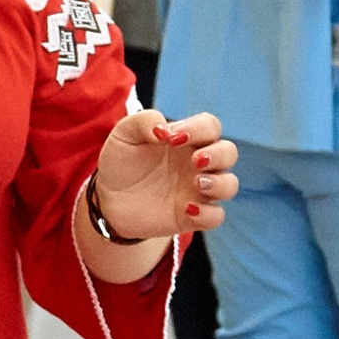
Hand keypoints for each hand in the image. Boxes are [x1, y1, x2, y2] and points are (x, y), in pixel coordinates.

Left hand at [91, 107, 238, 242]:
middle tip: (195, 160)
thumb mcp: (124, 134)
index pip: (210, 126)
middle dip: (218, 155)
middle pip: (229, 152)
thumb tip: (164, 129)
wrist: (108, 198)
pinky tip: (187, 209)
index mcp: (187, 139)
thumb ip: (144, 121)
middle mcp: (198, 163)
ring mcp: (198, 190)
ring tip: (197, 183)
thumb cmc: (121, 161)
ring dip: (220, 183)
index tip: (172, 138)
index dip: (199, 129)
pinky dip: (208, 214)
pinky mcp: (192, 216)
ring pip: (230, 185)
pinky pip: (215, 216)